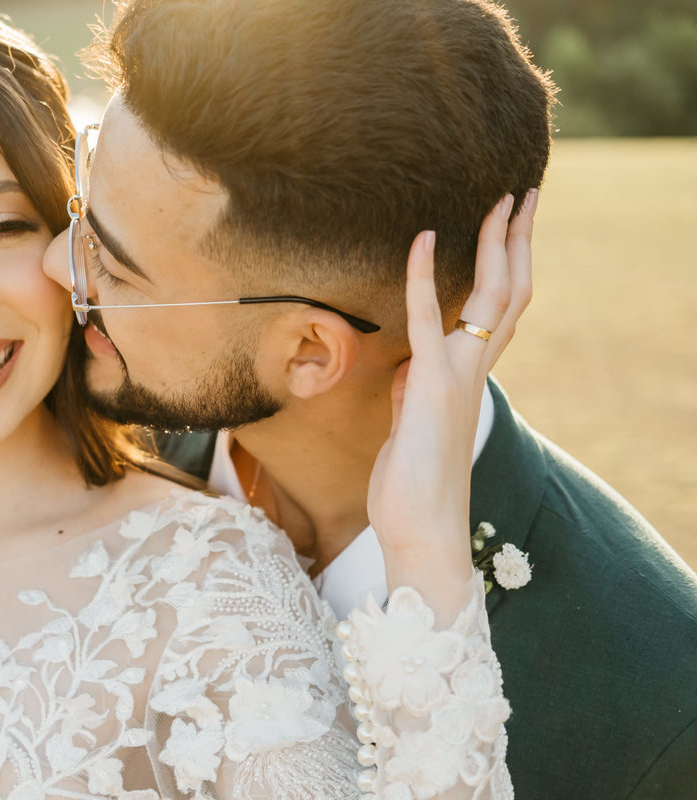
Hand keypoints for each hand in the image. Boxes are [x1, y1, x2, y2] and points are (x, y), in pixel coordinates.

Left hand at [367, 190, 536, 621]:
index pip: (502, 311)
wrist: (421, 535)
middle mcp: (475, 372)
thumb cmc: (412, 489)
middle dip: (517, 241)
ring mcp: (458, 377)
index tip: (510, 225)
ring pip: (492, 298)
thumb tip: (411, 367)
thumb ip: (415, 393)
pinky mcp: (431, 388)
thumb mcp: (409, 429)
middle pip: (511, 292)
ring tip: (501, 200)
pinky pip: (428, 320)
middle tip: (524, 194)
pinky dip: (422, 277)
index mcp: (472, 380)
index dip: (508, 265)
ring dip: (495, 245)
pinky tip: (418, 239)